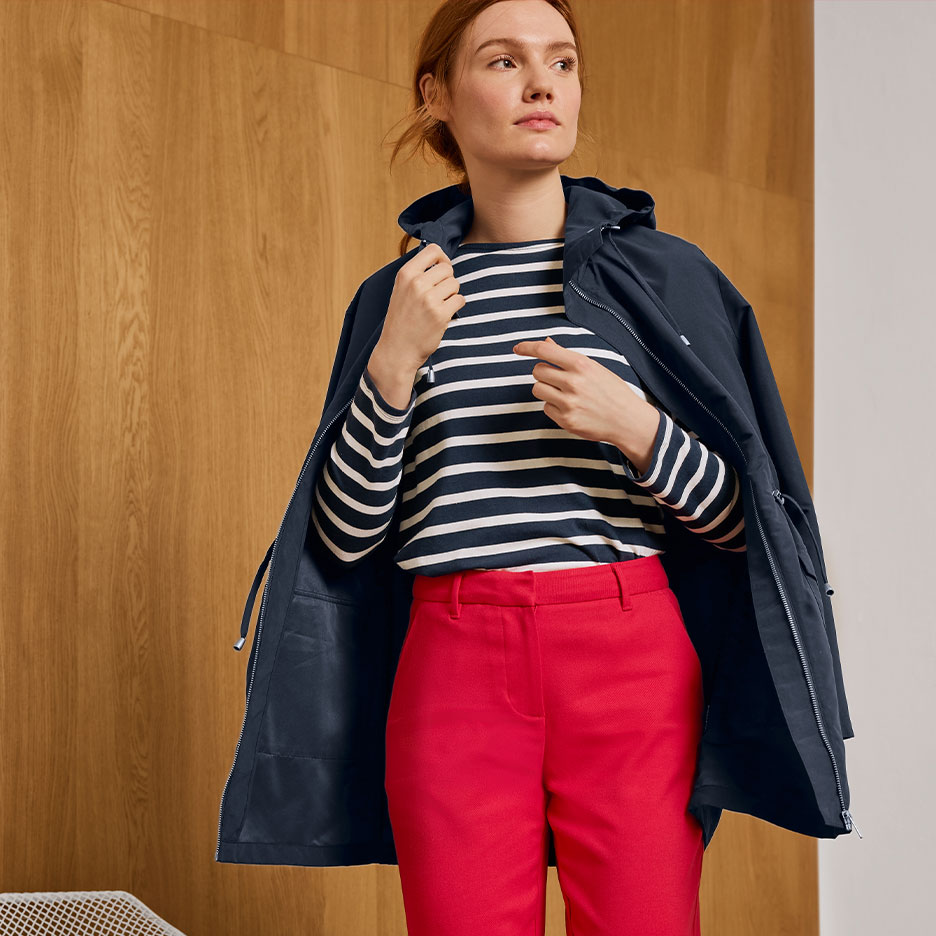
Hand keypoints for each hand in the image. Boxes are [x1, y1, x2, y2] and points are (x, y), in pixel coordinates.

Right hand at [377, 242, 465, 374]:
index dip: (442, 258)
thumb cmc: (401, 321)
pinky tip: (444, 314)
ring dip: (451, 295)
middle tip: (439, 295)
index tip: (441, 269)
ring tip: (439, 306)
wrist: (397, 350)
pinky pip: (460, 300)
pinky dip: (455, 307)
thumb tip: (440, 259)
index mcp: (406, 274)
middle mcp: (417, 284)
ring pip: (455, 284)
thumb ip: (417, 274)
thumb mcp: (401, 291)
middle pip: (447, 269)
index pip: (433, 250)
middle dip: (447, 281)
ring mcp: (429, 299)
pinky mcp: (441, 315)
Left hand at [512, 336, 660, 467]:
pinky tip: (570, 407)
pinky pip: (545, 407)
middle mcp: (573, 382)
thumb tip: (546, 343)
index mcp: (581, 364)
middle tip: (558, 378)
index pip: (544, 351)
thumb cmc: (612, 391)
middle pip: (537, 371)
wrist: (627, 420)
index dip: (527, 347)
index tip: (517, 348)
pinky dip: (553, 406)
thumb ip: (567, 357)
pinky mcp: (566, 420)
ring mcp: (568, 402)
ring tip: (564, 393)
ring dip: (546, 389)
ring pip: (537, 389)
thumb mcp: (593, 368)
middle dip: (544, 373)